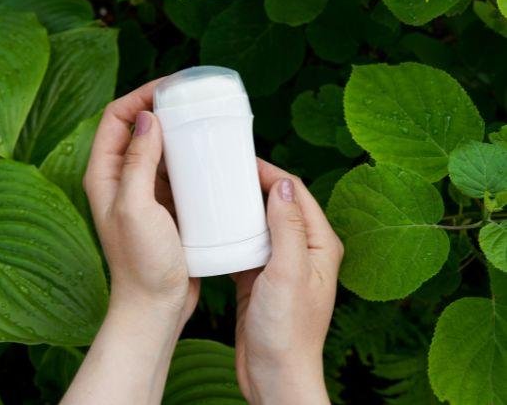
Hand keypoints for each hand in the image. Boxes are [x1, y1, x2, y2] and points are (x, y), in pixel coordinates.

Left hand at [62, 80, 198, 404]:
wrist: (156, 306)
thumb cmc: (142, 264)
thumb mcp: (136, 209)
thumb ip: (138, 162)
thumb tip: (148, 118)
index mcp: (105, 175)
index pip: (116, 118)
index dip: (140, 96)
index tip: (171, 88)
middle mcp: (121, 179)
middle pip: (139, 128)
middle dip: (164, 109)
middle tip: (194, 99)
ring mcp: (144, 192)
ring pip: (160, 148)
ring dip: (179, 133)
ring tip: (206, 121)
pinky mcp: (165, 206)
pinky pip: (176, 172)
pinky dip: (191, 159)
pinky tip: (211, 157)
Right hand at [233, 159, 343, 404]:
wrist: (274, 375)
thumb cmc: (287, 331)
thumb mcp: (288, 273)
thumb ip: (288, 228)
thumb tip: (283, 186)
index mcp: (321, 245)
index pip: (296, 194)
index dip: (271, 173)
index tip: (243, 161)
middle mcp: (305, 251)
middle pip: (279, 205)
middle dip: (255, 186)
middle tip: (225, 172)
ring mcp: (282, 265)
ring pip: (261, 224)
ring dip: (242, 208)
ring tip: (216, 193)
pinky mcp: (262, 278)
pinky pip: (248, 245)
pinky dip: (233, 233)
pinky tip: (215, 228)